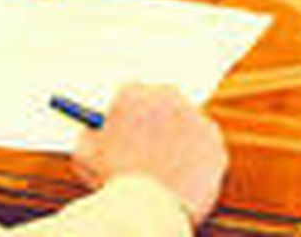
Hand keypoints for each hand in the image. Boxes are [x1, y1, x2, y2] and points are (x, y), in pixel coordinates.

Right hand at [71, 84, 227, 224]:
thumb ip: (89, 136)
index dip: (126, 115)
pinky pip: (205, 150)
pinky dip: (196, 163)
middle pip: (161, 104)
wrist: (148, 208)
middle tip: (148, 148)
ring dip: (177, 142)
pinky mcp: (215, 142)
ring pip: (185, 127)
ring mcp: (195, 117)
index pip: (129, 94)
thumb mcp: (85, 156)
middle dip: (155, 123)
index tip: (126, 130)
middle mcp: (167, 96)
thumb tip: (94, 132)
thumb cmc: (110, 183)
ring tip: (163, 171)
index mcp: (133, 92)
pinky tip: (182, 180)